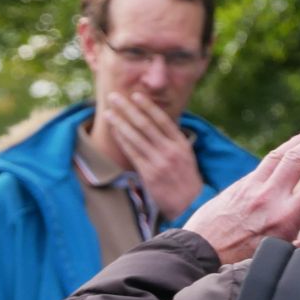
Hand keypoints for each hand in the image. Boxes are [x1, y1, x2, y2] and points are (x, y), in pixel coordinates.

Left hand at [103, 92, 204, 218]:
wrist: (192, 204)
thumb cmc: (186, 179)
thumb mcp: (186, 155)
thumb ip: (172, 140)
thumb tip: (158, 123)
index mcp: (181, 143)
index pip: (162, 119)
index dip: (147, 106)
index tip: (136, 95)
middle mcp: (170, 150)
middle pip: (145, 125)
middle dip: (128, 109)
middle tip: (114, 97)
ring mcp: (159, 162)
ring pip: (136, 138)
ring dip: (120, 123)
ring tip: (108, 113)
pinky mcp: (149, 174)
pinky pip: (132, 153)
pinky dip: (122, 140)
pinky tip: (114, 131)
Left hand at [184, 123, 299, 263]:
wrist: (199, 254)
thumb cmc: (238, 261)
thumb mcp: (279, 257)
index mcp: (283, 217)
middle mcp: (268, 197)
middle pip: (297, 158)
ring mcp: (250, 188)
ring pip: (277, 155)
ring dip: (297, 140)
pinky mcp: (236, 186)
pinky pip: (261, 166)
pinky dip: (277, 157)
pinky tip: (285, 155)